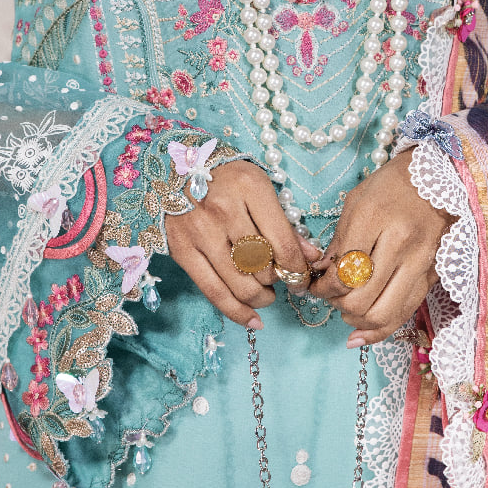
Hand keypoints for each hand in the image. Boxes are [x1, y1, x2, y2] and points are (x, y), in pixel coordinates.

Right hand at [163, 160, 310, 330]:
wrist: (176, 167)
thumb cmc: (227, 178)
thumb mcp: (260, 187)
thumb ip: (285, 223)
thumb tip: (311, 258)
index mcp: (250, 188)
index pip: (283, 243)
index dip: (298, 269)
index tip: (303, 278)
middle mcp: (223, 210)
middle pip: (263, 265)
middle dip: (279, 280)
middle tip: (281, 279)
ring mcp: (200, 232)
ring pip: (240, 283)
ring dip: (262, 297)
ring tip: (267, 294)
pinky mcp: (182, 251)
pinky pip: (213, 292)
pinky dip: (236, 312)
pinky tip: (253, 319)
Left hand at [311, 150, 454, 346]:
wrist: (440, 178)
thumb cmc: (391, 186)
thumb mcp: (356, 202)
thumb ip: (338, 241)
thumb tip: (321, 276)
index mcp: (375, 218)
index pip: (342, 272)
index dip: (321, 288)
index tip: (314, 285)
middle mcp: (400, 243)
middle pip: (360, 298)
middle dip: (336, 304)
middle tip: (329, 296)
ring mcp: (419, 262)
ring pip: (382, 314)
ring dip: (356, 320)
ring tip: (346, 310)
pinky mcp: (432, 276)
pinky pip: (404, 313)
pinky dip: (379, 331)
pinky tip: (360, 334)